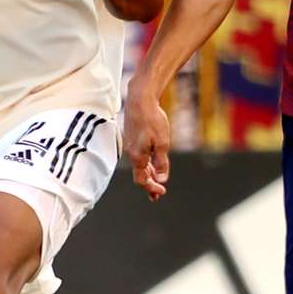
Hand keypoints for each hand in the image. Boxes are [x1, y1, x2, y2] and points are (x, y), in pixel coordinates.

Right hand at [124, 81, 169, 201]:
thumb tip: (162, 180)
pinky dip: (145, 163)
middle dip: (149, 184)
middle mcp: (131, 153)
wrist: (140, 99)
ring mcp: (130, 145)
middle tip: (158, 194)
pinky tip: (152, 162)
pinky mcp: (131, 138)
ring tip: (157, 180)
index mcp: (137, 157)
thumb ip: (162, 163)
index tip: (162, 192)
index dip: (151, 188)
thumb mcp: (162, 143)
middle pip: (139, 174)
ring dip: (148, 174)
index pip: (142, 180)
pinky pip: (138, 155)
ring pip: (139, 165)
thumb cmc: (153, 120)